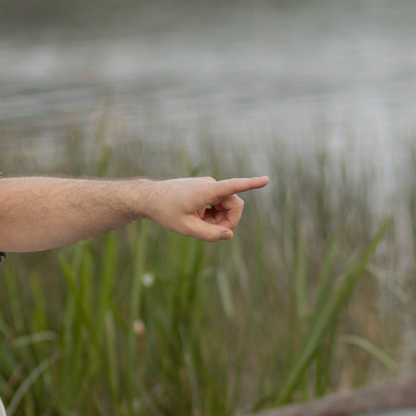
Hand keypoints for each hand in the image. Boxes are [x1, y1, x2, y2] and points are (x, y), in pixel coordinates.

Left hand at [146, 176, 268, 243]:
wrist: (150, 198)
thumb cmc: (166, 212)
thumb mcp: (187, 228)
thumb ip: (209, 235)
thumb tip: (229, 235)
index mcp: (207, 191)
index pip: (233, 186)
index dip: (251, 184)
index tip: (266, 180)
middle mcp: (211, 185)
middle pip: (234, 206)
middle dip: (228, 222)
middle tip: (212, 234)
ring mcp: (209, 187)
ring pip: (226, 207)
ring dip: (218, 220)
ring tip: (199, 226)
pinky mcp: (206, 190)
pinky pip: (218, 205)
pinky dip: (212, 216)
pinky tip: (198, 220)